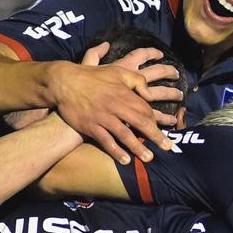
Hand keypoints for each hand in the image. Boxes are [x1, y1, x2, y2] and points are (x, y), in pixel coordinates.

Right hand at [48, 44, 182, 164]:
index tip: (161, 129)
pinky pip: (106, 141)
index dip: (155, 120)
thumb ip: (137, 80)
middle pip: (141, 122)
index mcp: (124, 93)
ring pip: (125, 134)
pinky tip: (125, 160)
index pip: (145, 109)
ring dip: (138, 148)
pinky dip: (116, 151)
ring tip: (149, 158)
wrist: (65, 83)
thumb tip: (150, 93)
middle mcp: (116, 106)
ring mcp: (103, 117)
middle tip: (168, 147)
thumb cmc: (92, 77)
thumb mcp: (118, 71)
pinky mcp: (90, 126)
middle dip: (156, 136)